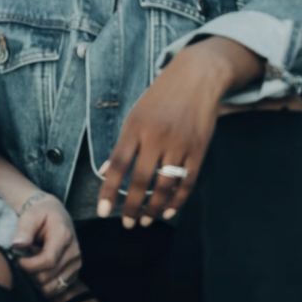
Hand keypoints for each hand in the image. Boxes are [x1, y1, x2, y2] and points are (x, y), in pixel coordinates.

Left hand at [12, 193, 82, 297]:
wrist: (54, 213)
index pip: (48, 261)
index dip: (29, 265)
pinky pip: (59, 288)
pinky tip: (39, 272)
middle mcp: (74, 252)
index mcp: (64, 236)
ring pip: (54, 287)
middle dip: (31, 274)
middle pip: (49, 276)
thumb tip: (17, 245)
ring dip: (38, 282)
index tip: (17, 260)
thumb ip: (24, 230)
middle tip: (23, 262)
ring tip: (31, 266)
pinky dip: (45, 285)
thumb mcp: (30, 215)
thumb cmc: (40, 214)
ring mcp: (76, 264)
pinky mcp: (75, 272)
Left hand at [98, 38, 262, 227]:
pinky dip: (178, 200)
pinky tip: (168, 211)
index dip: (109, 191)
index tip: (102, 211)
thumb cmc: (160, 98)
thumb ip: (122, 144)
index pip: (117, 165)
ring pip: (165, 185)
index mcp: (135, 127)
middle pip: (141, 180)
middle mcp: (156, 137)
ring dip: (154, 208)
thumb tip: (104, 172)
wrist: (196, 78)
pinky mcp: (199, 149)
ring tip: (146, 221)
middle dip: (133, 207)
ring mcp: (179, 144)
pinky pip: (187, 182)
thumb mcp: (135, 114)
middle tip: (128, 223)